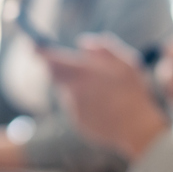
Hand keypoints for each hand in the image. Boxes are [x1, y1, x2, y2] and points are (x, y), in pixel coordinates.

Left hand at [41, 34, 168, 160]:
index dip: (41, 50)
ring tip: (103, 91)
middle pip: (55, 74)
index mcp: (82, 72)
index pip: (51, 58)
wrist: (137, 128)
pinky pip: (76, 107)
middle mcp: (73, 90)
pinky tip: (104, 106)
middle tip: (76, 66)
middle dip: (59, 67)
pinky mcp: (78, 122)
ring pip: (67, 91)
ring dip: (76, 86)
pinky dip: (85, 103)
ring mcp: (74, 107)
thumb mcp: (127, 62)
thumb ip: (104, 47)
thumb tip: (83, 43)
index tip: (35, 46)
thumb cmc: (134, 92)